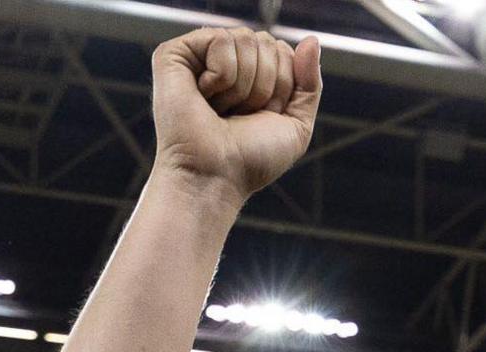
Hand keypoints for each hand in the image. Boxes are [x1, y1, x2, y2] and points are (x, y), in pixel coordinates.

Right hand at [149, 26, 320, 201]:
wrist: (216, 178)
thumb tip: (311, 40)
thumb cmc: (250, 161)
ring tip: (220, 110)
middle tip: (239, 115)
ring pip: (245, 39)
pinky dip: (222, 74)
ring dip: (243, 85)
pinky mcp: (174, 56)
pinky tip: (204, 96)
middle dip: (265, 84)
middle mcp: (223, 62)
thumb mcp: (296, 125)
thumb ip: (310, 83)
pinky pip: (220, 39)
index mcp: (248, 74)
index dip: (282, 86)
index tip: (261, 116)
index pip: (283, 51)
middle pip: (266, 41)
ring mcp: (197, 56)